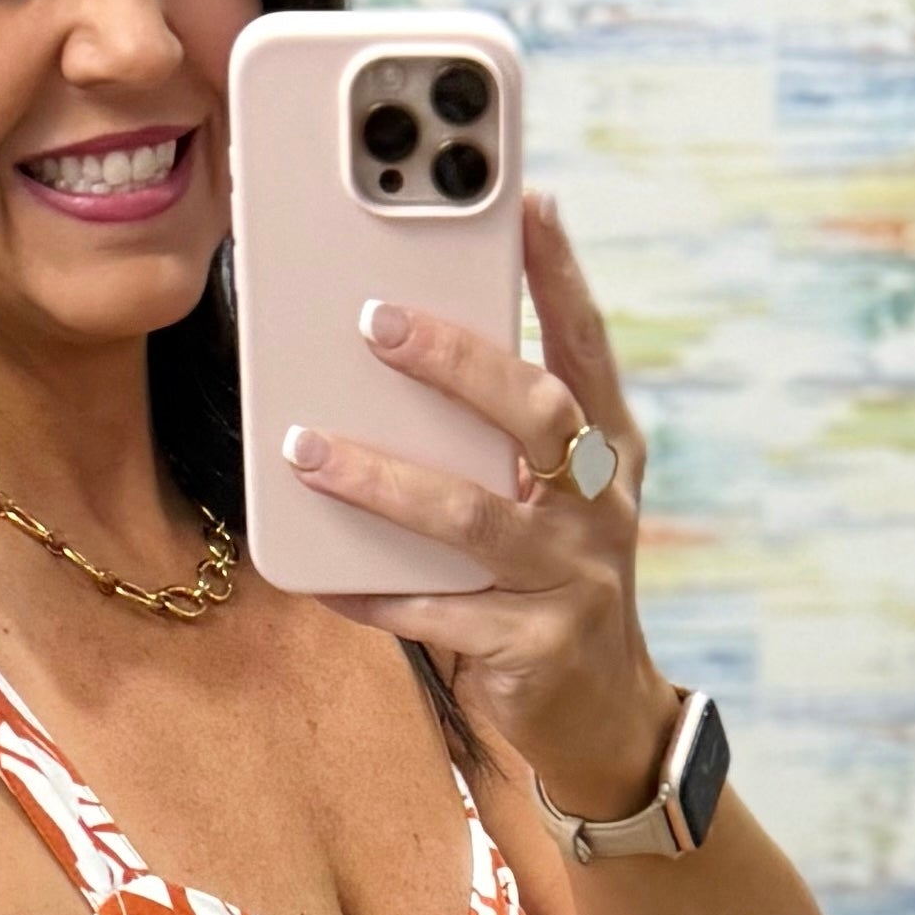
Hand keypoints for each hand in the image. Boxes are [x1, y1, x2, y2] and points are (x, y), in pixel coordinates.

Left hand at [285, 191, 679, 816]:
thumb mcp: (546, 500)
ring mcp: (570, 578)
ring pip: (471, 516)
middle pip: (534, 414)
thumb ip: (495, 438)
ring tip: (308, 448)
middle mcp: (599, 507)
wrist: (602, 713)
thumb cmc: (551, 580)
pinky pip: (433, 613)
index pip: (587, 346)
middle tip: (375, 320)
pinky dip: (371, 592)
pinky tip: (320, 574)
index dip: (560, 275)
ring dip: (382, 480)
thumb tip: (391, 353)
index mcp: (607, 452)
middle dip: (456, 362)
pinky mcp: (531, 648)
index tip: (528, 201)